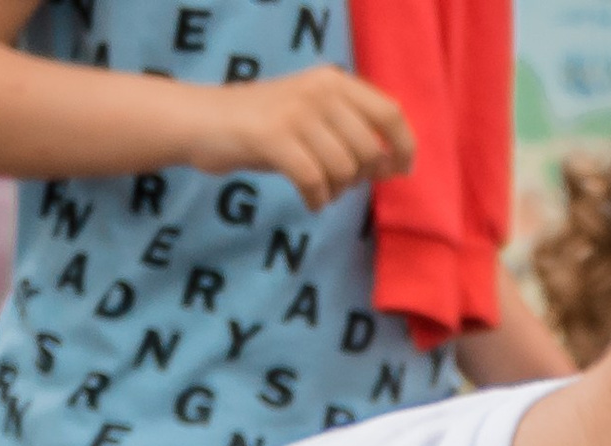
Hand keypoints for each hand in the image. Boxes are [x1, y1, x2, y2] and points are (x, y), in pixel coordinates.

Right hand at [182, 65, 415, 204]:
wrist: (206, 120)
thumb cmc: (266, 125)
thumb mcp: (313, 113)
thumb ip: (350, 127)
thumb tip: (392, 161)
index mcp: (333, 81)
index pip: (389, 113)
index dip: (404, 147)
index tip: (400, 172)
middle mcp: (319, 91)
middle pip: (369, 151)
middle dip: (361, 178)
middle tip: (338, 182)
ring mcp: (296, 113)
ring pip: (344, 169)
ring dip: (336, 191)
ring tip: (319, 188)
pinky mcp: (274, 138)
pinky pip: (315, 182)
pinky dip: (317, 200)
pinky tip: (309, 200)